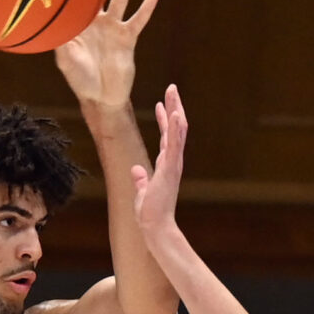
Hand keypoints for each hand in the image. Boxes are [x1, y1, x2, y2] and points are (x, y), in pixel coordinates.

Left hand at [52, 0, 158, 109]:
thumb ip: (60, 42)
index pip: (76, 1)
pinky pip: (138, 20)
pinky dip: (146, 8)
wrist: (101, 97)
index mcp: (79, 26)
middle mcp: (97, 23)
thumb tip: (52, 25)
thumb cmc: (80, 79)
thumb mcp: (66, 60)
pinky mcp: (127, 38)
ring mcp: (113, 29)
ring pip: (121, 0)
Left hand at [129, 84, 189, 245]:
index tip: (162, 102)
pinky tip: (176, 113)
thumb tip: (136, 170)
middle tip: (172, 88)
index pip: (167, 136)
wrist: (155, 226)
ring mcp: (173, 164)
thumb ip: (140, 179)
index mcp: (166, 164)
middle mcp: (172, 161)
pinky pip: (174, 145)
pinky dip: (176, 129)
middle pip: (176, 128)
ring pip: (177, 131)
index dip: (165, 118)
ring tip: (173, 93)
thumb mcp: (142, 191)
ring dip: (176, 110)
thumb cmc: (150, 212)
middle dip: (174, 106)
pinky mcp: (170, 169)